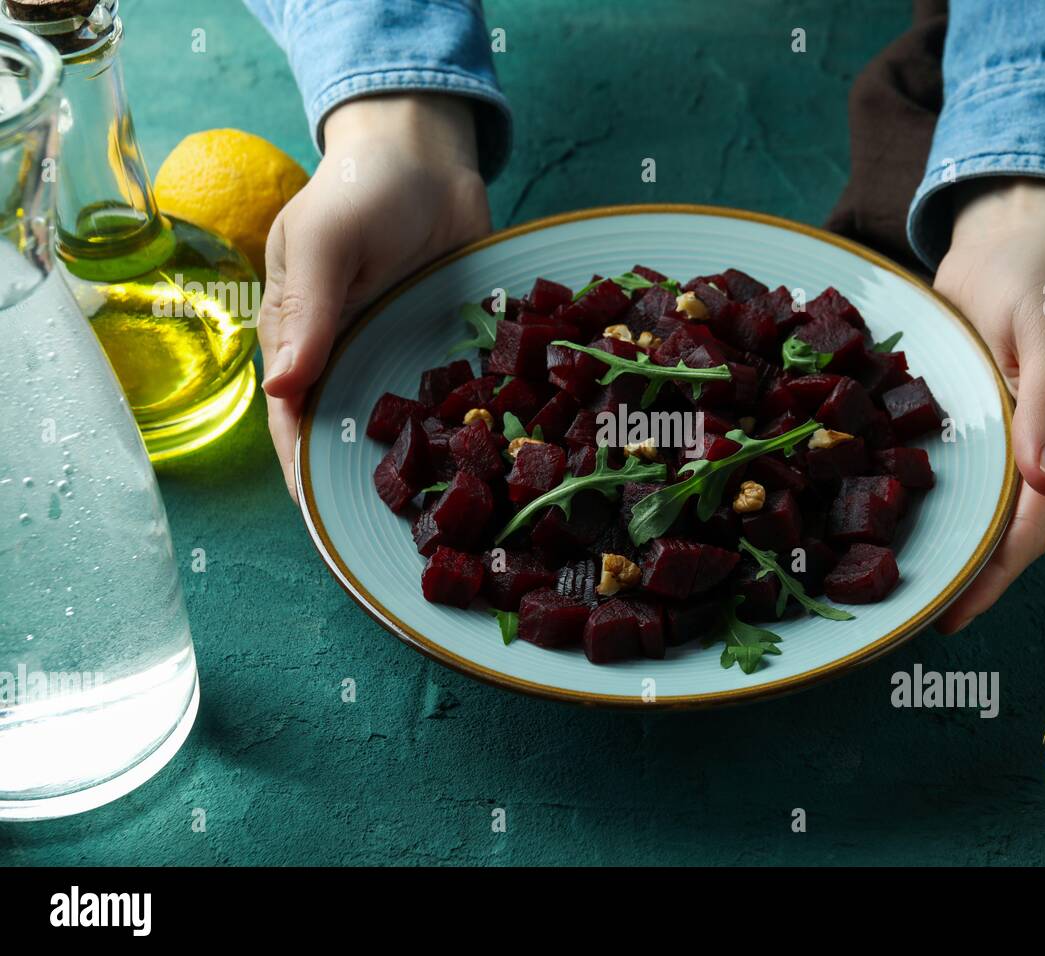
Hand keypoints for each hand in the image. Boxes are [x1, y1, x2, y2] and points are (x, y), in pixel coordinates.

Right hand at [259, 93, 491, 498]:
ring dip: (423, 468)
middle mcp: (348, 360)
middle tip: (400, 538)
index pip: (294, 423)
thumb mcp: (323, 241)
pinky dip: (467, 428)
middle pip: (350, 438)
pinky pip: (454, 398)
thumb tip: (284, 388)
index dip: (304, 475)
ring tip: (451, 518)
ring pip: (405, 428)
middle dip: (368, 486)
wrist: (426, 156)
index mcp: (301, 340)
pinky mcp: (447, 349)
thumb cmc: (358, 190)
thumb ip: (307, 311)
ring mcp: (399, 357)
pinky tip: (494, 464)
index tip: (326, 525)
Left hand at [931, 178, 1044, 632]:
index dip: (996, 573)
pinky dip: (926, 496)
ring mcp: (1006, 437)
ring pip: (977, 506)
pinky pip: (952, 468)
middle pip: (1005, 530)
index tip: (955, 613)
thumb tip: (1044, 483)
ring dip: (944, 543)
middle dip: (967, 575)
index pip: (1035, 523)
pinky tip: (884, 517)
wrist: (1014, 227)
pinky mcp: (974, 418)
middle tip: (912, 618)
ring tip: (896, 585)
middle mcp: (1042, 450)